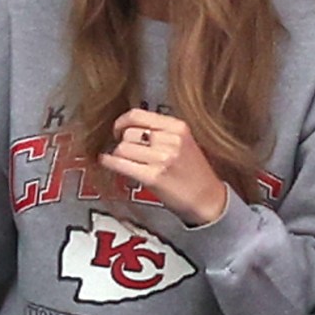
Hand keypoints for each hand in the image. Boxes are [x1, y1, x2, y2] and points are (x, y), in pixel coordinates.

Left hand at [99, 108, 227, 226]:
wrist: (208, 200)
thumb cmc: (194, 173)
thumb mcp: (184, 142)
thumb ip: (161, 131)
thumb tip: (128, 126)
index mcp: (178, 127)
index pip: (138, 114)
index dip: (122, 121)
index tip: (119, 129)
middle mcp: (171, 140)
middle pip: (128, 132)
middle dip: (121, 141)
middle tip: (124, 149)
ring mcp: (162, 159)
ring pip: (122, 147)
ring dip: (117, 154)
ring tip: (123, 160)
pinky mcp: (153, 177)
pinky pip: (120, 164)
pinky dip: (109, 162)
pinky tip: (106, 162)